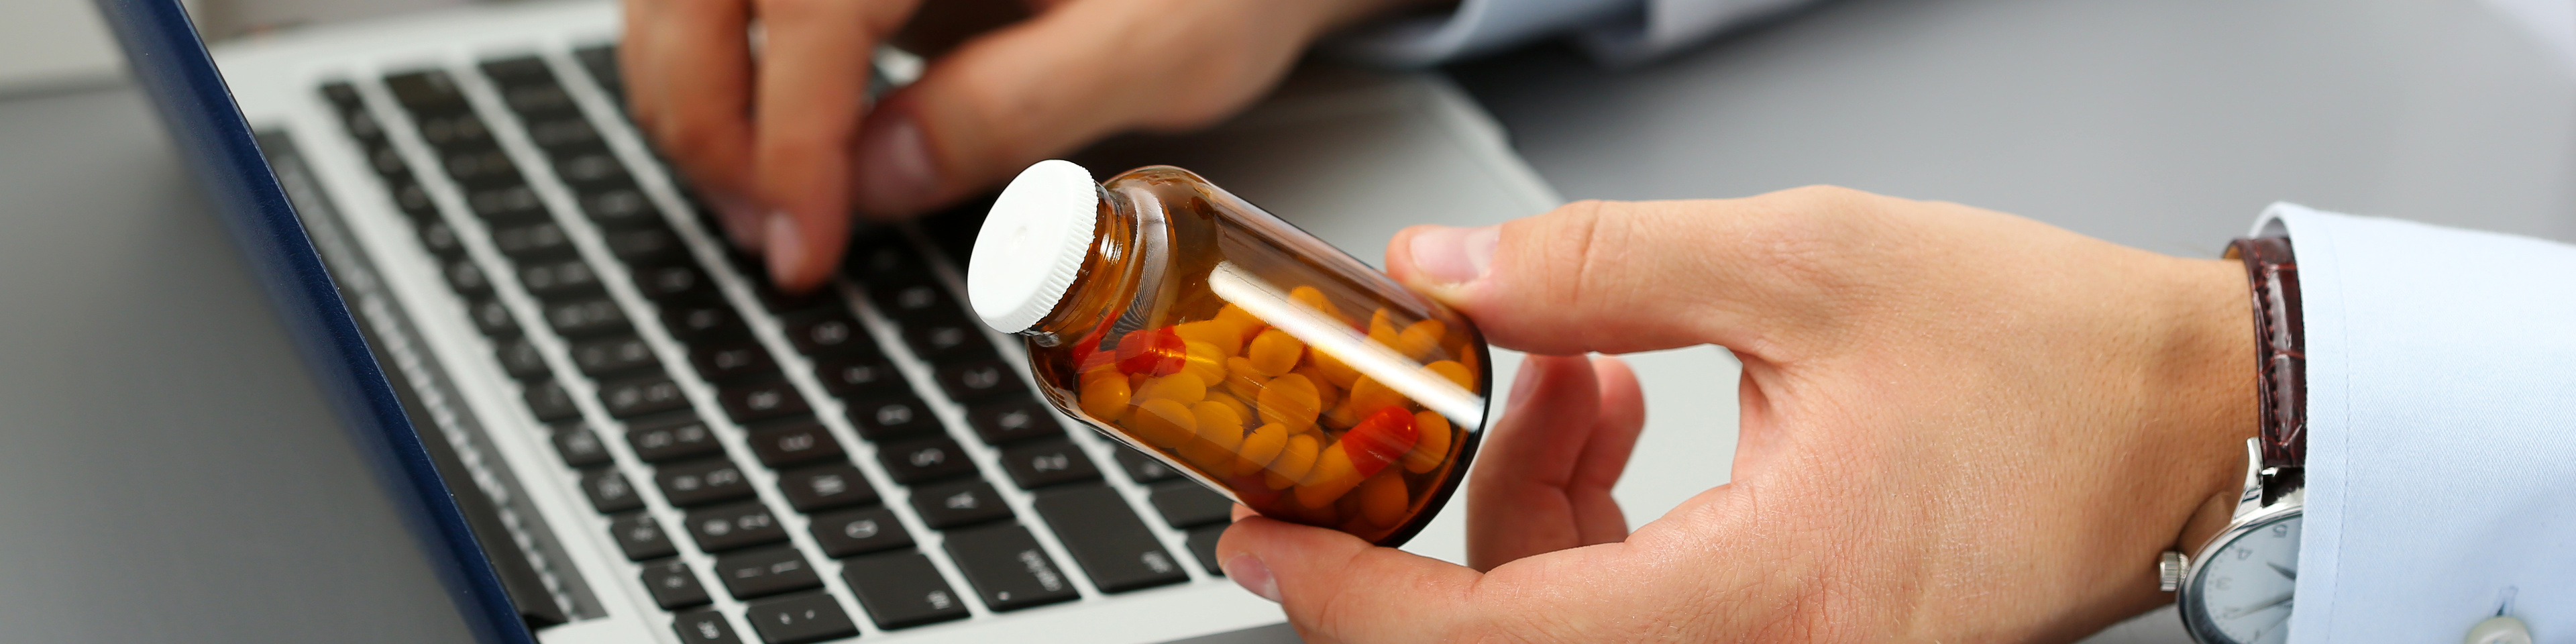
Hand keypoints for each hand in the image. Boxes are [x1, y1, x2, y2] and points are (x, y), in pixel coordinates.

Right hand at [619, 0, 1429, 290]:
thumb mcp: (1156, 48)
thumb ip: (1014, 105)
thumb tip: (874, 178)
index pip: (810, 7)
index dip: (785, 136)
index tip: (804, 245)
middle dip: (705, 119)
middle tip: (773, 238)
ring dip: (697, 92)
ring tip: (769, 206)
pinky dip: (726, 62)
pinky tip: (780, 145)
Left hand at [1215, 187, 2260, 641]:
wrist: (2190, 420)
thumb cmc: (2054, 360)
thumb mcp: (1811, 265)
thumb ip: (1607, 269)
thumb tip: (1453, 269)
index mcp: (1768, 596)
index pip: (1500, 636)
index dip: (1357, 599)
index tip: (1266, 545)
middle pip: (1525, 627)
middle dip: (1467, 496)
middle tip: (1477, 369)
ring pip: (1579, 618)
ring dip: (1538, 493)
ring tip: (1586, 366)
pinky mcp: (1803, 640)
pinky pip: (1646, 610)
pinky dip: (1604, 516)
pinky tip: (1626, 407)